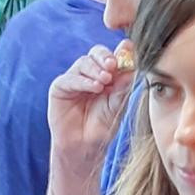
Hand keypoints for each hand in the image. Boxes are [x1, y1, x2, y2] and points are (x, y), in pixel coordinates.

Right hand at [46, 45, 135, 174]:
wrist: (85, 146)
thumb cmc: (103, 126)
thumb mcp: (117, 105)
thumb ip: (123, 86)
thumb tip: (133, 66)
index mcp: (108, 75)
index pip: (113, 56)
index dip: (120, 51)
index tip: (128, 48)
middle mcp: (91, 74)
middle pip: (97, 53)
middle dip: (105, 56)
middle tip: (113, 65)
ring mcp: (75, 79)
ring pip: (84, 62)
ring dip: (95, 69)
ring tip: (105, 81)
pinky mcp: (60, 87)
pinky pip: (70, 78)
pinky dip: (84, 81)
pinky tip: (95, 87)